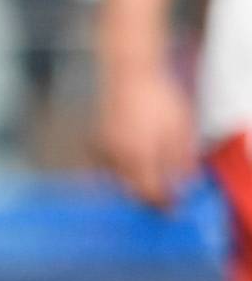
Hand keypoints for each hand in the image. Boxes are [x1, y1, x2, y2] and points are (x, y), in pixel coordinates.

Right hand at [94, 51, 200, 208]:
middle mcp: (116, 158)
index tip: (173, 207)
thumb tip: (184, 183)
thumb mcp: (180, 128)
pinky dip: (114, 170)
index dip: (163, 203)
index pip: (149, 193)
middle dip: (146, 196)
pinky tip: (127, 162)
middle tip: (162, 195)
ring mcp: (102, 150)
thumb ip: (181, 160)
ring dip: (131, 184)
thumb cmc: (157, 98)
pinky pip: (104, 166)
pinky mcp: (94, 140)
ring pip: (115, 180)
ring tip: (147, 177)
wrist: (128, 73)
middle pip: (130, 191)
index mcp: (139, 157)